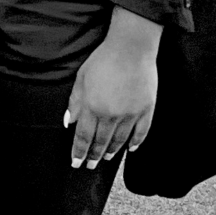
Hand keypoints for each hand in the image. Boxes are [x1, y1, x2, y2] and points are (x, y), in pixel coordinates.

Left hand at [64, 10, 160, 168]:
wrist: (132, 48)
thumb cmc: (104, 59)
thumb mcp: (82, 78)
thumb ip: (75, 102)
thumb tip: (69, 122)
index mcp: (93, 107)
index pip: (84, 137)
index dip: (79, 152)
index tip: (76, 163)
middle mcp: (112, 115)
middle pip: (101, 142)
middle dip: (94, 156)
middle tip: (90, 166)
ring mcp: (131, 114)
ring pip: (120, 140)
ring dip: (112, 151)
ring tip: (106, 158)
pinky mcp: (146, 110)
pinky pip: (141, 132)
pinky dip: (136, 142)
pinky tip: (131, 149)